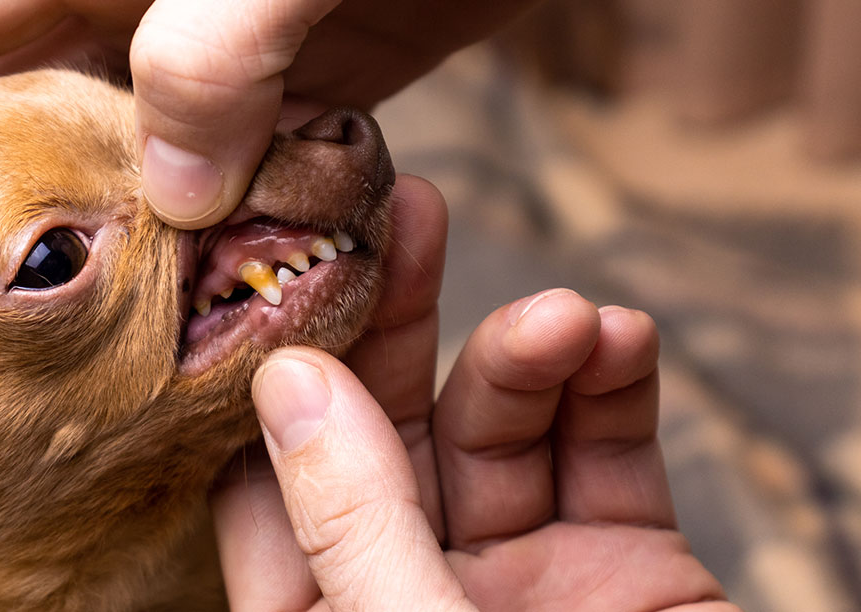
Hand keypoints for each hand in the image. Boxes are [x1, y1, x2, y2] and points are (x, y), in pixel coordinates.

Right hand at [0, 0, 538, 229]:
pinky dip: (241, 214)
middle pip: (36, 104)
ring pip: (150, 147)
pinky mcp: (322, 66)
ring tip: (98, 330)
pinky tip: (228, 281)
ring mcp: (234, 34)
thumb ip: (210, 50)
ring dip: (134, 226)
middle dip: (6, 197)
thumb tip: (179, 187)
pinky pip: (256, 156)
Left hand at [211, 176, 737, 609]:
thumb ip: (356, 527)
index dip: (269, 375)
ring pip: (499, 431)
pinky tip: (617, 341)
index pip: (268, 489)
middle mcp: (414, 592)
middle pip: (381, 433)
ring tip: (567, 319)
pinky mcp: (629, 567)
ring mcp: (522, 577)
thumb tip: (287, 383)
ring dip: (526, 355)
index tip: (277, 266)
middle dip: (398, 322)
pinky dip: (610, 388)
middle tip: (410, 214)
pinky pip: (605, 455)